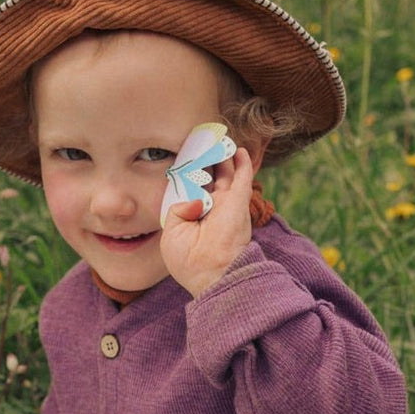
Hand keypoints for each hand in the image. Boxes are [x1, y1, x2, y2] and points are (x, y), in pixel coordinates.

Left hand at [161, 146, 254, 297]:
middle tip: (199, 143)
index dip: (185, 176)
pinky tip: (238, 150)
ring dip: (221, 158)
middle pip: (206, 180)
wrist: (213, 273)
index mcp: (193, 219)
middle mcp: (210, 210)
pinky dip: (242, 163)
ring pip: (224, 175)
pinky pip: (242, 176)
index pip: (188, 192)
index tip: (180, 160)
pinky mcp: (238, 201)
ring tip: (216, 140)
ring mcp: (225, 205)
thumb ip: (178, 210)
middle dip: (203, 163)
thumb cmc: (189, 261)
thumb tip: (195, 199)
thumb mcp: (172, 235)